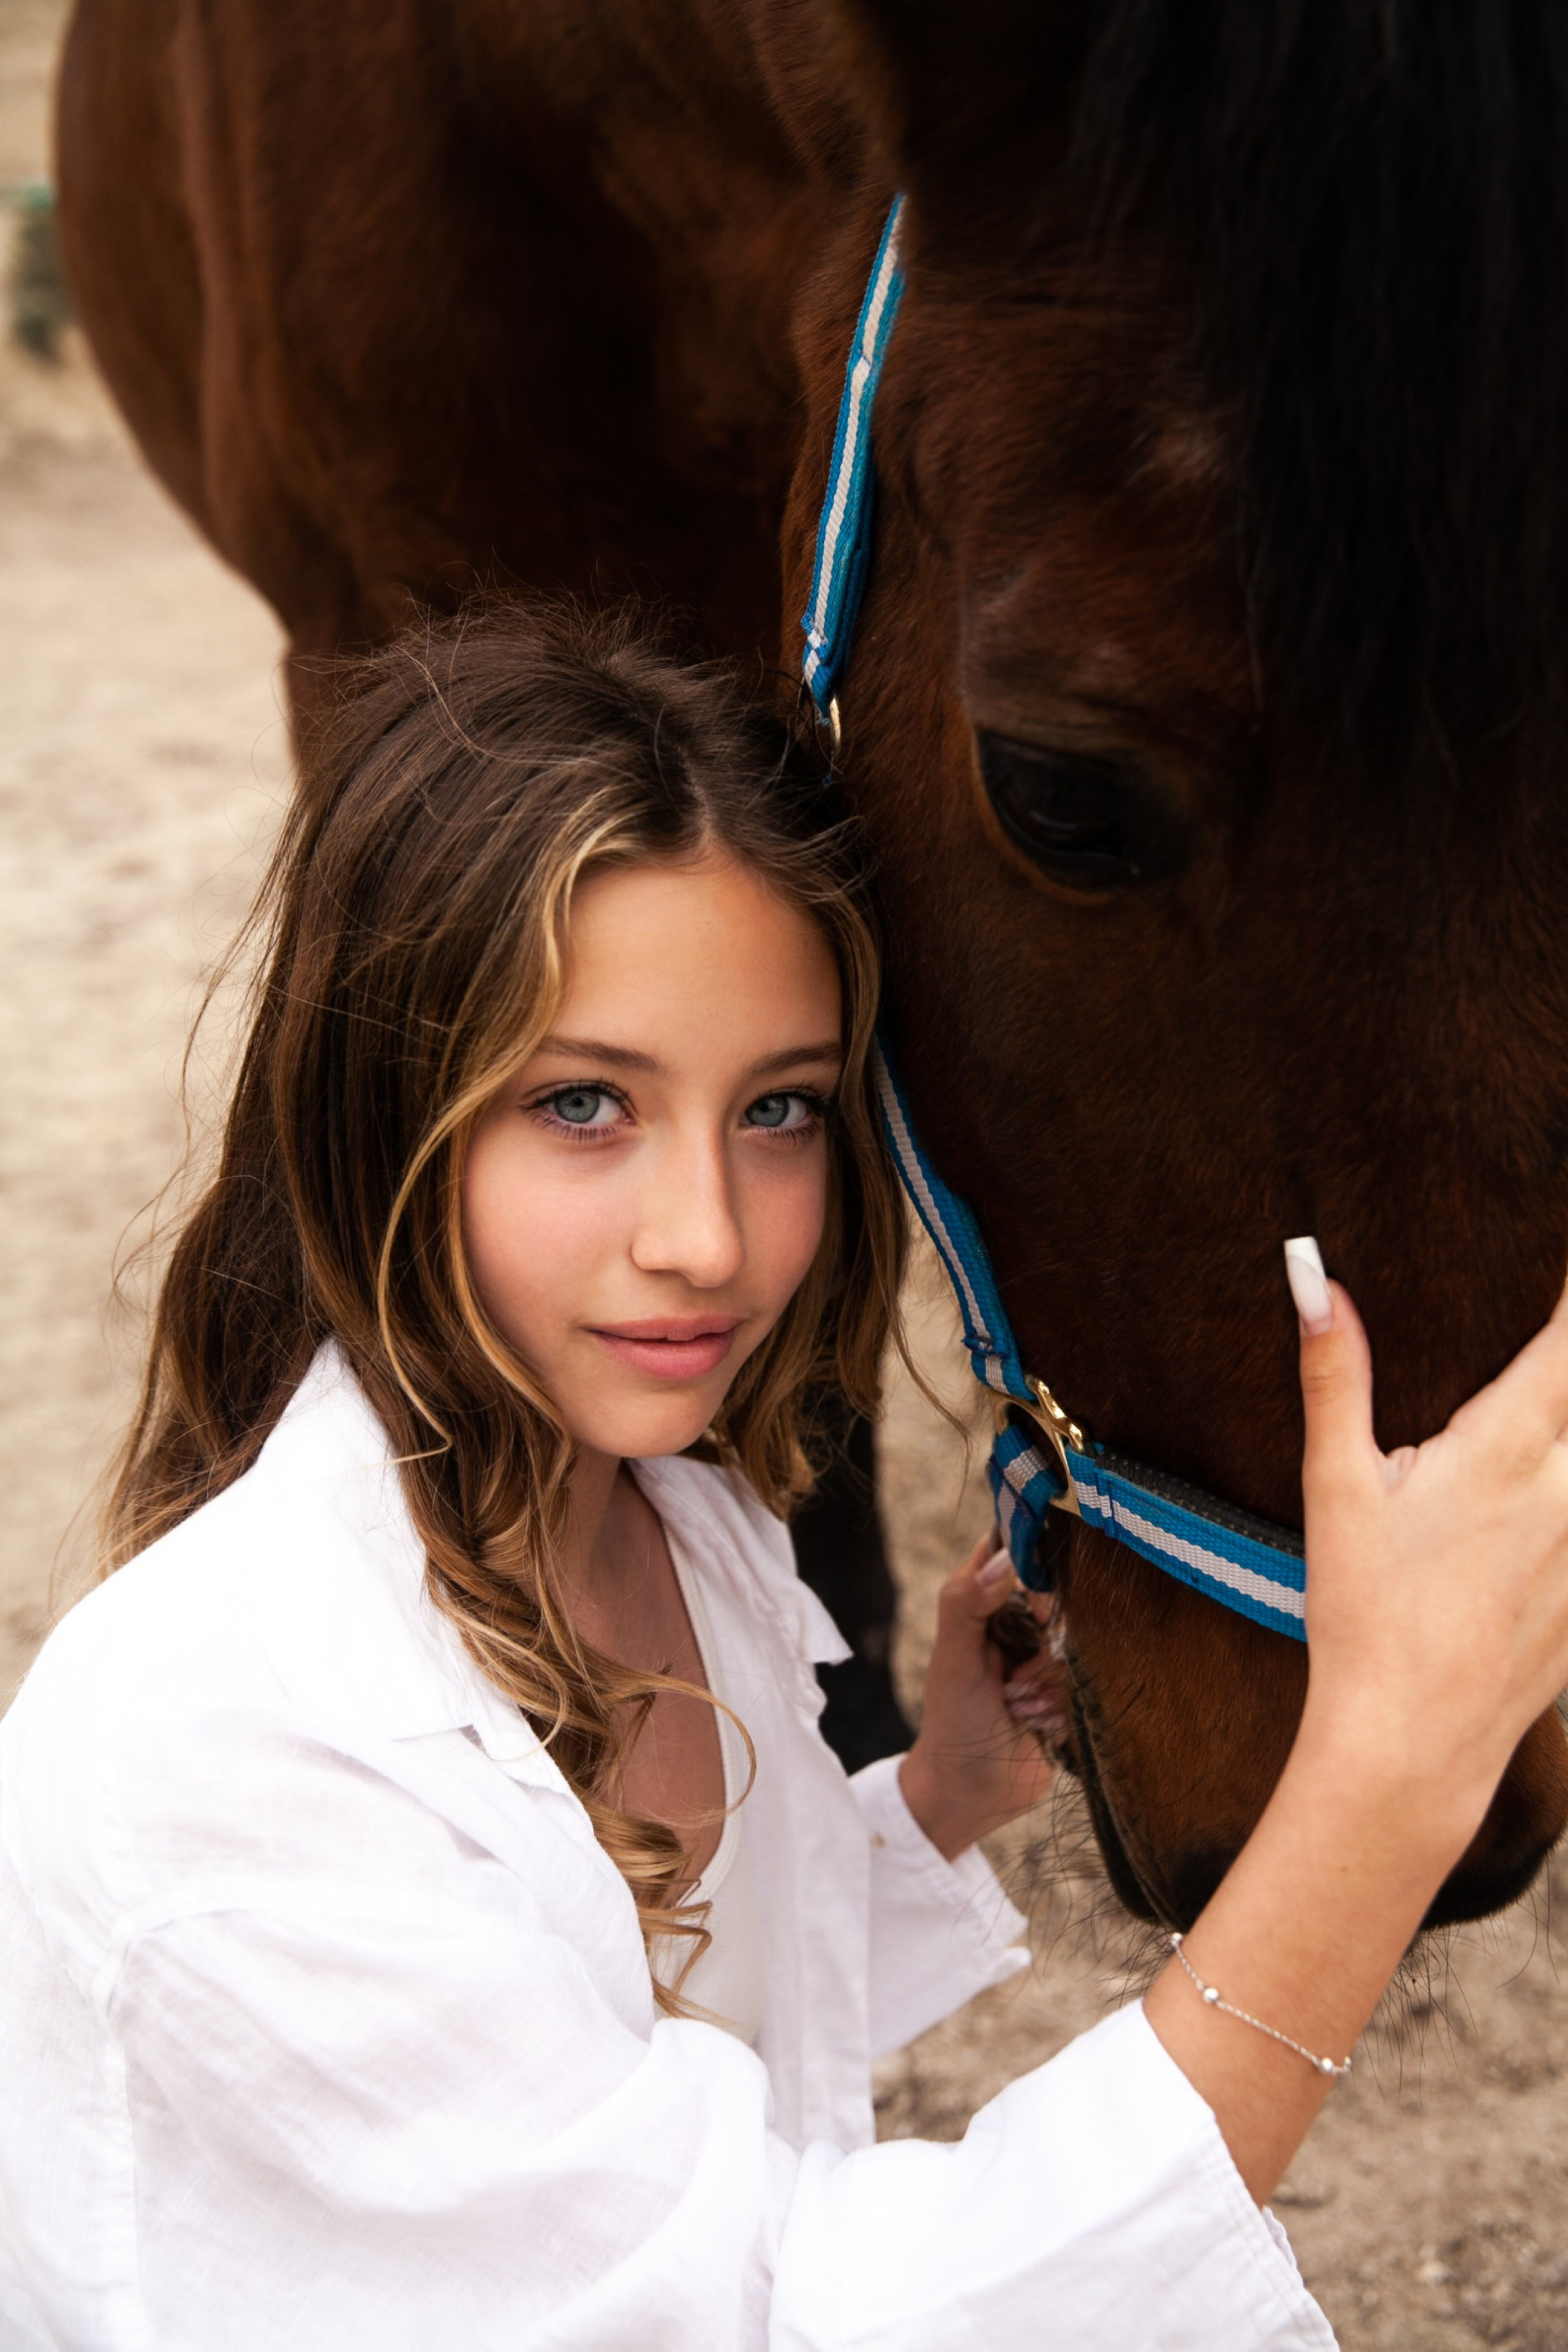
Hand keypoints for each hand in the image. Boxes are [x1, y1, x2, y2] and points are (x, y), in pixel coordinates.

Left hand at [898, 1536, 1063, 1858]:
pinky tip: (1037, 1726)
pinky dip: (1062, 1706)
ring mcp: (1045, 1660)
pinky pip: (1087, 1683)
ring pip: (1076, 1644)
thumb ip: (966, 1605)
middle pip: (1058, 1598)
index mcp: (983, 1607)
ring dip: (1048, 1683)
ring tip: (1018, 1708)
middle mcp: (1018, 1626)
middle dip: (1044, 1640)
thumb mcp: (953, 1663)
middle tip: (1016, 1675)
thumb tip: (1004, 1559)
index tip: (1035, 1598)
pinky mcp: (1068, 1694)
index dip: (1030, 1563)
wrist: (970, 1797)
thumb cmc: (952, 1724)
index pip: (1012, 1554)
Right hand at [1145, 1245, 1567, 2207]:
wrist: (1411, 1745)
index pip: (1566, 1343)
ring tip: (1530, 1436)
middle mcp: (1567, 1490)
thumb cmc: (1364, 1614)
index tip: (1564, 1236)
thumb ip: (1335, 1374)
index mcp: (1504, 1452)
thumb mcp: (1338, 1487)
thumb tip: (1314, 1277)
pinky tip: (1551, 1490)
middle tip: (1557, 1330)